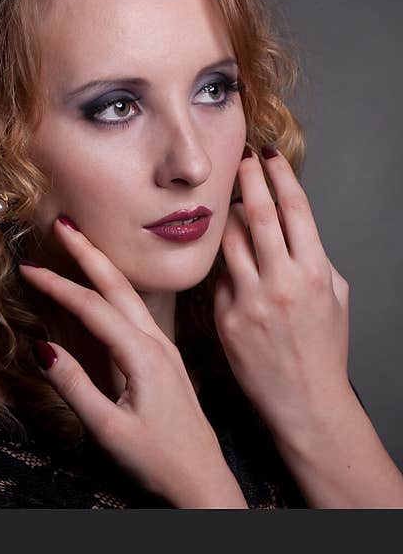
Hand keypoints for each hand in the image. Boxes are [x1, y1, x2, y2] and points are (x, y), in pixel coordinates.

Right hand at [19, 216, 245, 507]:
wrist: (206, 483)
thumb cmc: (160, 461)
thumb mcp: (109, 430)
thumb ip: (74, 386)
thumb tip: (40, 347)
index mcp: (143, 356)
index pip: (92, 307)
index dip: (57, 286)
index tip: (26, 269)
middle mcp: (158, 344)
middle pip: (118, 285)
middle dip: (88, 252)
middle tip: (63, 223)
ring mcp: (165, 349)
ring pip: (130, 295)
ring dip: (103, 266)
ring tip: (81, 244)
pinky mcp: (165, 359)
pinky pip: (137, 312)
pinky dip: (114, 290)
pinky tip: (105, 289)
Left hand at [214, 144, 353, 440]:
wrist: (304, 399)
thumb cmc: (322, 347)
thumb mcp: (335, 297)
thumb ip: (314, 259)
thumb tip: (291, 227)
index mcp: (314, 272)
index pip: (295, 209)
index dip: (279, 176)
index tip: (268, 154)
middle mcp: (281, 282)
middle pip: (257, 215)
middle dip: (247, 180)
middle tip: (238, 160)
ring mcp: (250, 300)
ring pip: (228, 241)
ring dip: (226, 218)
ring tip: (227, 208)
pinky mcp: (225, 317)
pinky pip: (219, 277)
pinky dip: (223, 266)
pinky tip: (227, 266)